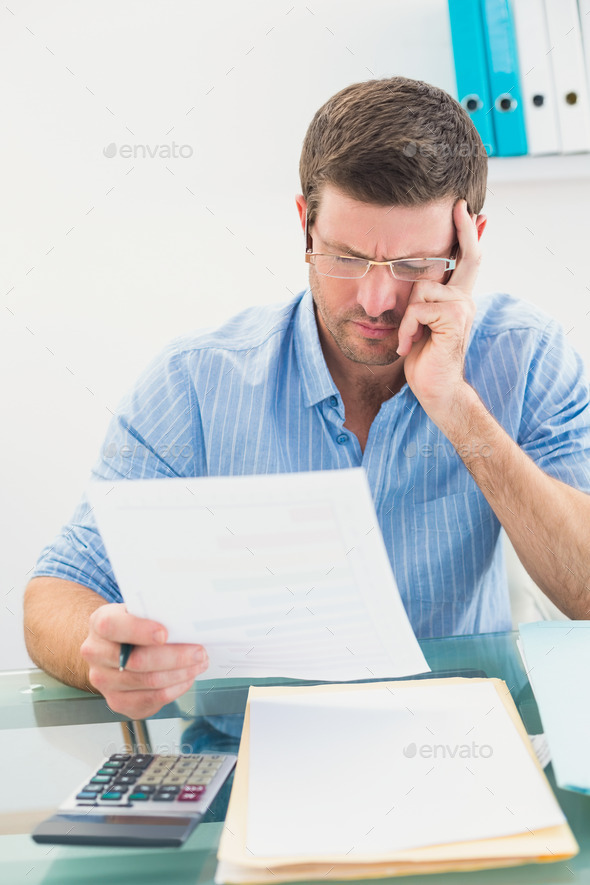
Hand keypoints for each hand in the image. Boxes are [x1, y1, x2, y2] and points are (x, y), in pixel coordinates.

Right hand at [80, 603, 208, 718]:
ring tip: (198, 663)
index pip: (113, 626)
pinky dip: (174, 689)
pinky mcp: (117, 701)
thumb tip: (187, 621)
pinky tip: (185, 678)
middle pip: (137, 660)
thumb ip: (155, 613)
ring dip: (180, 674)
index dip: (140, 631)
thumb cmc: (133, 624)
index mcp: (100, 623)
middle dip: (175, 657)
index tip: (165, 633)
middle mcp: (96, 653)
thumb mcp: (139, 610)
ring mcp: (103, 681)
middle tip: (199, 651)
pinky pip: (151, 700)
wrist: (115, 645)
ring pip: (148, 682)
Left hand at [396, 199, 484, 422]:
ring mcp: (462, 308)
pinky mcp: (454, 319)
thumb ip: (419, 300)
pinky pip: (417, 309)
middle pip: (468, 255)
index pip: (467, 259)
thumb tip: (406, 276)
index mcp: (457, 298)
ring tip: (408, 338)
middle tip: (459, 205)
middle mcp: (465, 298)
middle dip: (464, 228)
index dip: (467, 233)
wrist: (435, 390)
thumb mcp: (418, 323)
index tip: (465, 208)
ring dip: (406, 317)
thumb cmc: (423, 359)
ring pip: (422, 289)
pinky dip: (407, 328)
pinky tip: (409, 346)